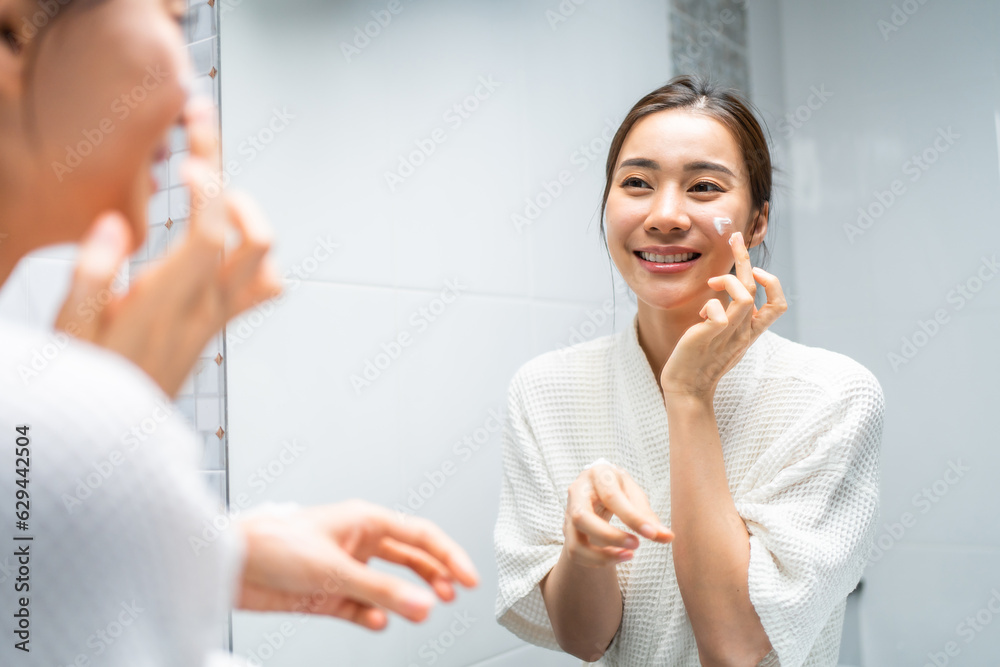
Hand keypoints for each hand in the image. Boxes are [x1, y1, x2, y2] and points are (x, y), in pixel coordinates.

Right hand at [54, 97, 281, 396]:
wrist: (115, 437)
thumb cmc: (87, 378)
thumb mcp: (70, 329)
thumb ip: (93, 274)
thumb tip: (117, 224)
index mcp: (165, 303)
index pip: (211, 235)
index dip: (209, 190)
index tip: (189, 160)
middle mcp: (204, 308)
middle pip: (249, 235)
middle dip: (227, 175)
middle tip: (199, 132)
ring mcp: (218, 316)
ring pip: (268, 261)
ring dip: (249, 217)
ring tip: (211, 196)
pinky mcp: (222, 322)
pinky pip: (265, 288)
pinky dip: (257, 256)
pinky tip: (223, 242)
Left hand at [236, 500, 479, 629]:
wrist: (226, 566)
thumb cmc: (272, 544)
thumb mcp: (334, 570)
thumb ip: (381, 592)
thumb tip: (424, 607)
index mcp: (365, 520)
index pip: (420, 535)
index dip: (449, 555)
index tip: (469, 578)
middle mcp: (357, 542)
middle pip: (410, 559)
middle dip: (434, 575)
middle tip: (454, 595)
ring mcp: (343, 568)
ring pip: (387, 584)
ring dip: (404, 598)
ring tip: (424, 611)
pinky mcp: (326, 594)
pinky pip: (361, 607)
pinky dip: (372, 616)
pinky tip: (377, 622)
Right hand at [562, 463, 672, 567]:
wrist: (596, 489)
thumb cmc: (618, 489)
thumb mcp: (634, 494)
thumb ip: (648, 515)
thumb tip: (668, 537)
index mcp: (598, 474)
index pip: (611, 497)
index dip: (632, 518)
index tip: (652, 534)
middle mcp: (577, 492)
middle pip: (582, 518)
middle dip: (610, 537)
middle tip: (636, 545)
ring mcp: (568, 514)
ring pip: (575, 543)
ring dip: (602, 556)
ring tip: (629, 556)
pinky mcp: (567, 532)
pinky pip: (576, 554)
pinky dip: (598, 562)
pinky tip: (617, 557)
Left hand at [659, 231, 787, 398]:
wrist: (686, 388)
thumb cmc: (699, 360)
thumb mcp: (720, 335)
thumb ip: (728, 316)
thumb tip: (722, 291)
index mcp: (750, 331)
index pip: (778, 305)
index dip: (771, 282)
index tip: (751, 266)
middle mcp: (744, 331)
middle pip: (757, 287)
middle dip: (744, 257)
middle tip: (734, 237)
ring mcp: (730, 334)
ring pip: (744, 296)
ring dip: (727, 280)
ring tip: (711, 284)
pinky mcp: (711, 336)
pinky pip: (719, 312)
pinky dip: (710, 304)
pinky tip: (700, 315)